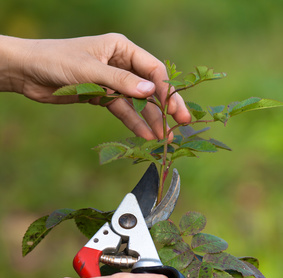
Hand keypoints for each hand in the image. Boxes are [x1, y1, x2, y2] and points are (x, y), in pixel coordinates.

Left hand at [1, 34, 190, 138]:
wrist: (29, 72)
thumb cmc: (57, 60)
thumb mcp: (91, 70)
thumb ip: (121, 82)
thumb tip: (151, 92)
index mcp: (121, 48)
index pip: (152, 69)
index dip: (166, 90)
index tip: (174, 110)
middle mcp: (121, 64)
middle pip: (150, 87)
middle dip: (165, 107)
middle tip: (180, 125)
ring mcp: (113, 82)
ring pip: (138, 102)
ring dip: (151, 119)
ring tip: (164, 138)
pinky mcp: (103, 97)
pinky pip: (123, 111)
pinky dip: (133, 123)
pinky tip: (145, 136)